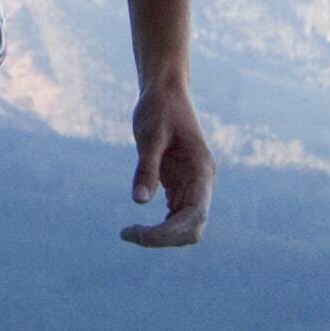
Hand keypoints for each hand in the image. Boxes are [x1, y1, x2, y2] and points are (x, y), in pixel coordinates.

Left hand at [122, 81, 214, 247]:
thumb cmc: (159, 109)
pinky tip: (137, 229)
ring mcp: (192, 187)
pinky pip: (174, 218)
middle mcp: (202, 183)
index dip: (169, 232)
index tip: (137, 233)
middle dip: (163, 238)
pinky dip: (158, 228)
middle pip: (192, 229)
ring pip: (185, 227)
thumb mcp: (149, 136)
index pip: (195, 216)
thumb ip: (146, 168)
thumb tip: (140, 202)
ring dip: (160, 236)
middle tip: (127, 233)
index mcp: (202, 171)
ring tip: (129, 232)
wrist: (165, 92)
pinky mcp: (179, 187)